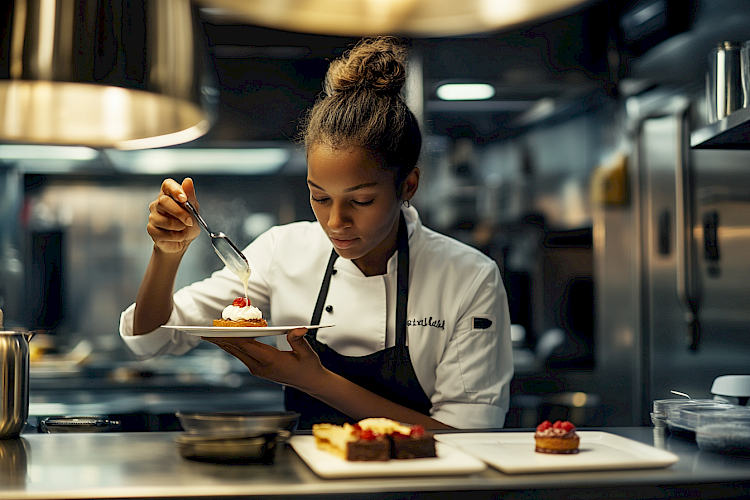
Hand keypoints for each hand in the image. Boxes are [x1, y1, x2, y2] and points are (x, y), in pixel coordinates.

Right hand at [147, 178, 201, 253]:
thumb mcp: (194, 209)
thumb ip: (190, 196)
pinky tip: (177, 236)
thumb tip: (188, 181)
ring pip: (165, 220)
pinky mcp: (151, 229)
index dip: (175, 190)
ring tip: (183, 229)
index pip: (167, 184)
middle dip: (180, 213)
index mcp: (169, 195)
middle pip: (163, 201)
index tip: (184, 199)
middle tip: (190, 220)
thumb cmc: (188, 223)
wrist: (183, 241)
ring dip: (179, 227)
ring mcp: (153, 216)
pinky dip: (176, 236)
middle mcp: (158, 204)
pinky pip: (163, 233)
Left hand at [205, 328, 327, 390]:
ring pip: (237, 354)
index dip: (233, 337)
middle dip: (221, 340)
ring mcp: (258, 369)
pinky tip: (225, 340)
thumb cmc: (308, 368)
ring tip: (210, 334)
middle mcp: (261, 367)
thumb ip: (299, 340)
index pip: (248, 346)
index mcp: (271, 361)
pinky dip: (233, 346)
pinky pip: (241, 356)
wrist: (310, 382)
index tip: (221, 329)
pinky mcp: (258, 369)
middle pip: (237, 350)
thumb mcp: (307, 353)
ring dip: (224, 343)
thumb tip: (298, 329)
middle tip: (206, 331)